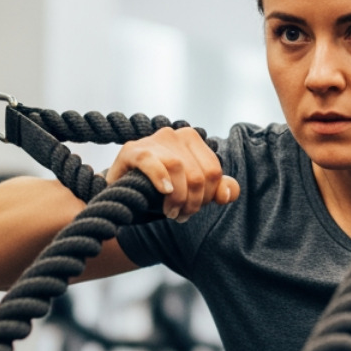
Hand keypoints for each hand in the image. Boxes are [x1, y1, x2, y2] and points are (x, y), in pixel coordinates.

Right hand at [106, 126, 239, 220]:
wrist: (122, 194)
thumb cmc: (158, 190)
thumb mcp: (190, 190)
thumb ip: (215, 190)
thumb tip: (228, 194)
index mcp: (192, 140)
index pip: (213, 171)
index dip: (208, 196)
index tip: (192, 210)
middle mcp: (175, 134)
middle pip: (198, 174)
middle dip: (193, 202)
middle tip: (181, 216)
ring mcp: (153, 140)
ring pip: (178, 168)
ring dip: (178, 198)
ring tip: (171, 213)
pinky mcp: (131, 150)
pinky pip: (151, 161)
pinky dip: (160, 178)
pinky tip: (164, 191)